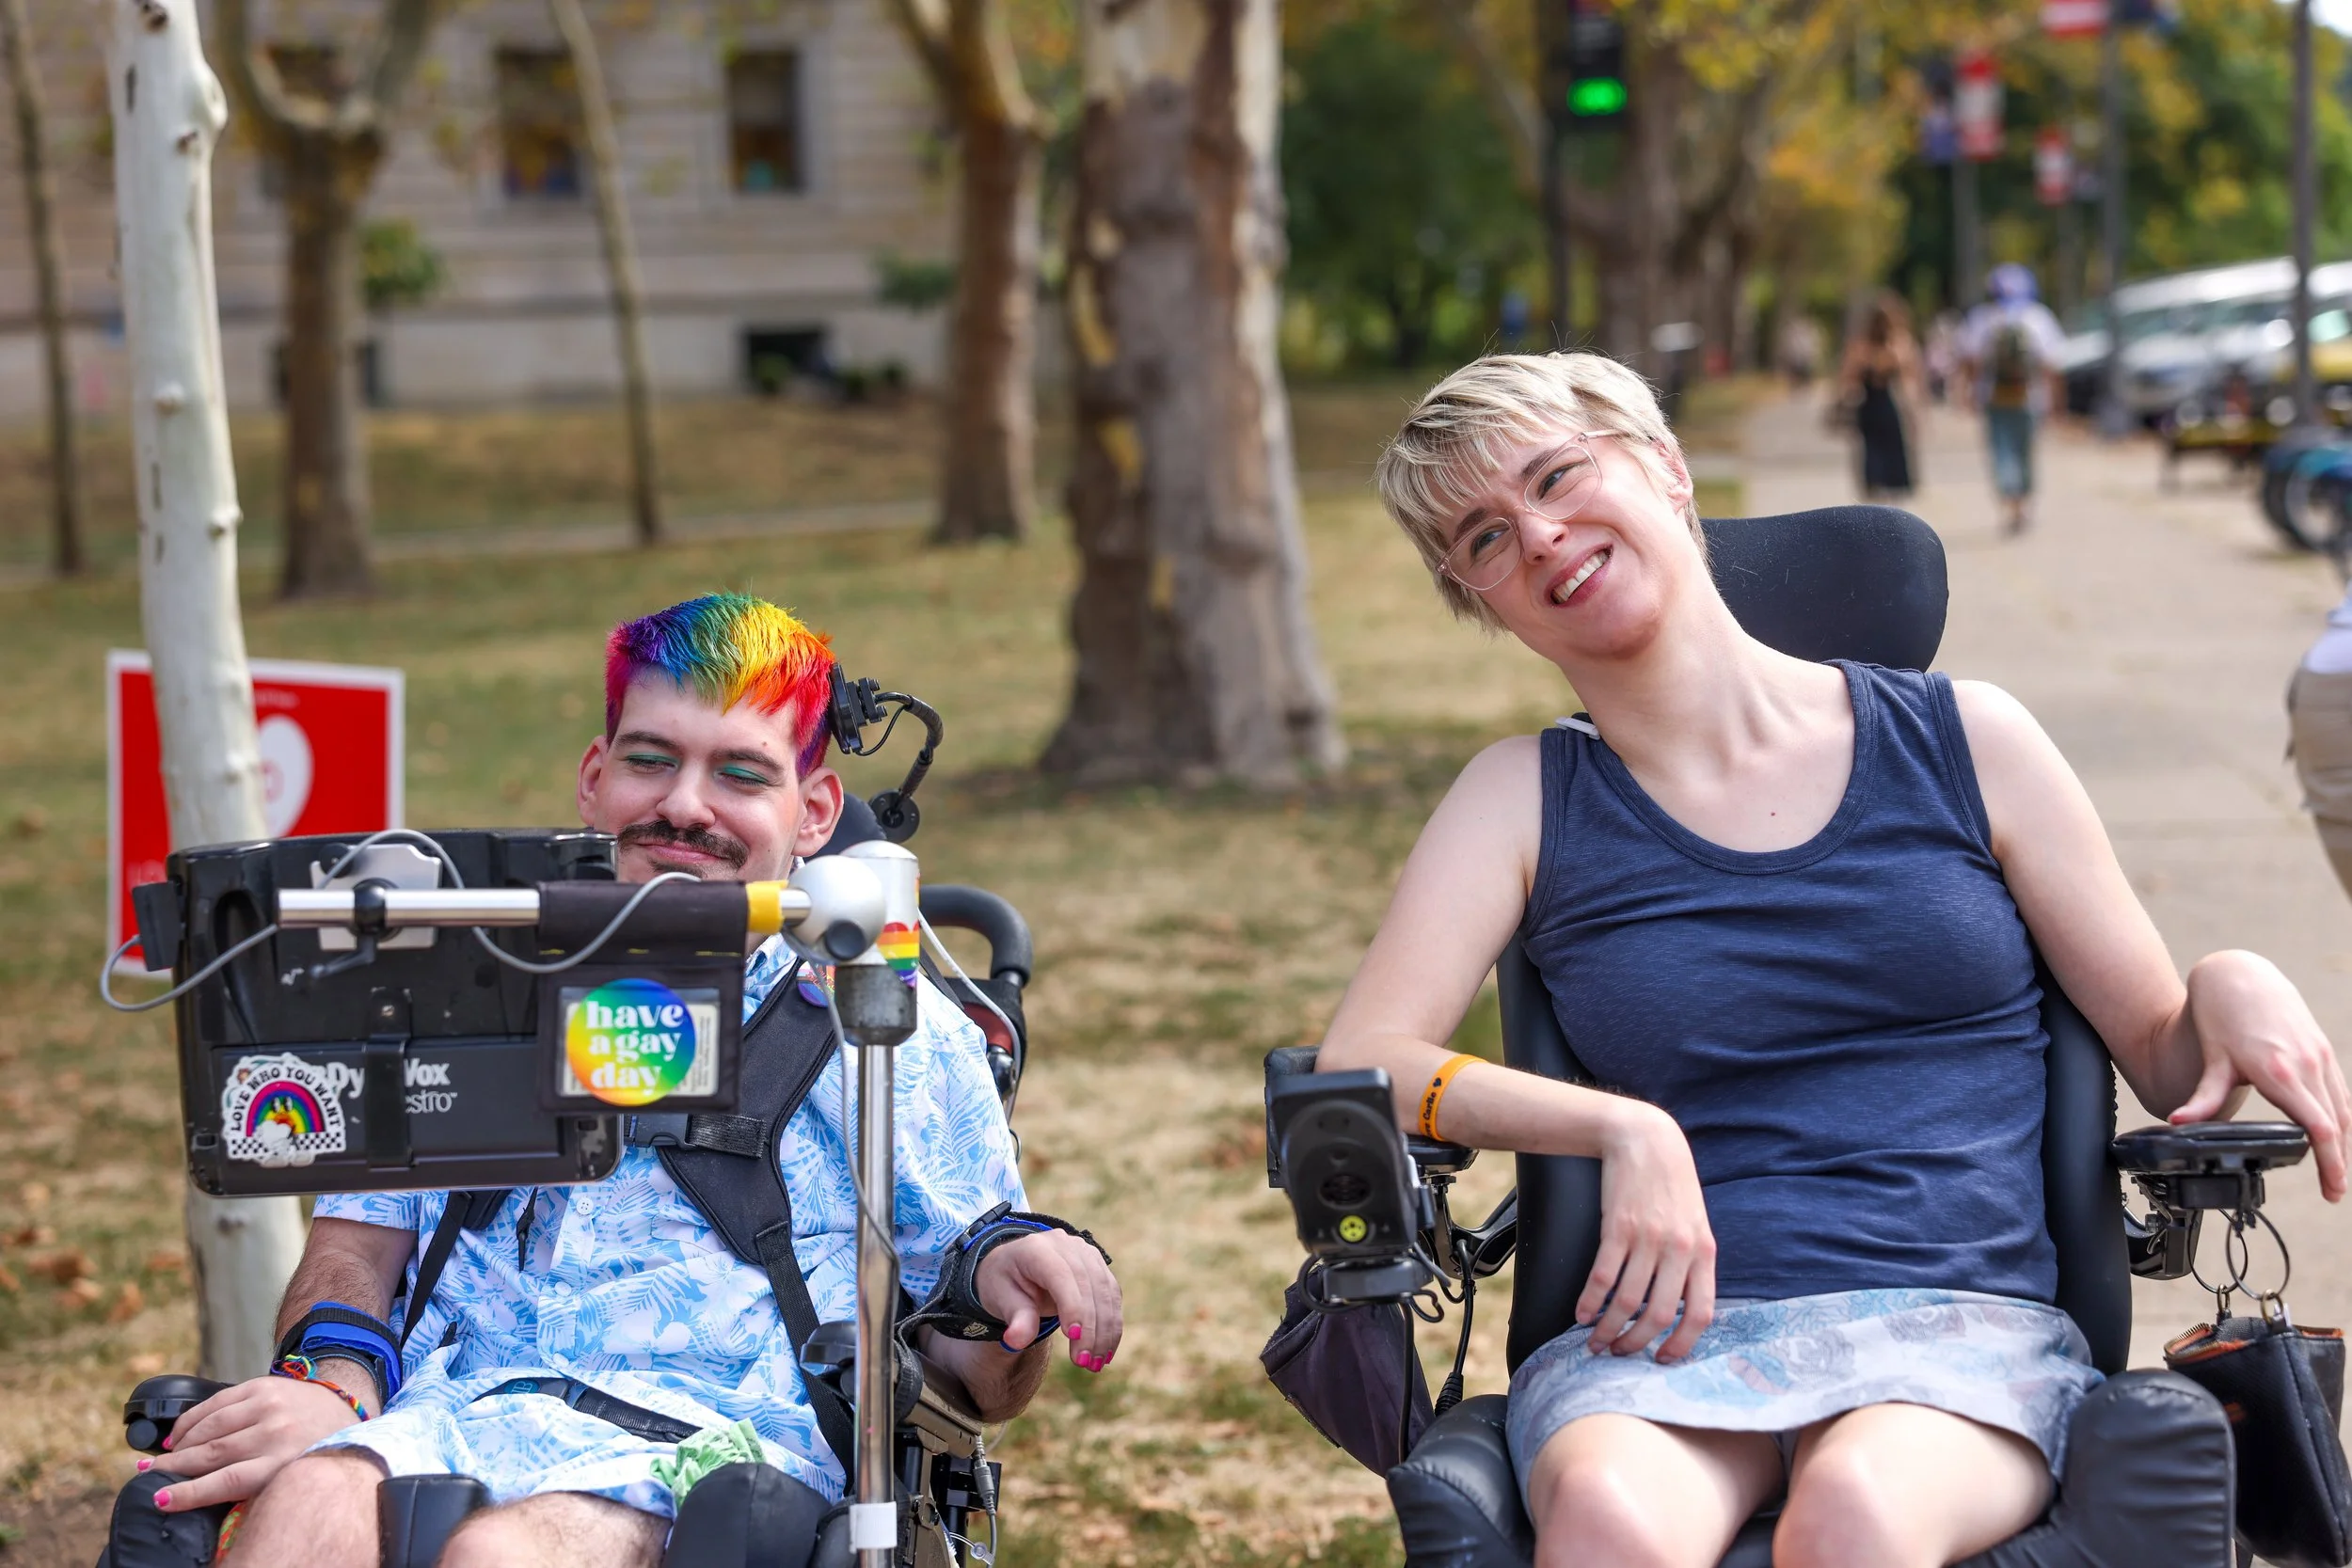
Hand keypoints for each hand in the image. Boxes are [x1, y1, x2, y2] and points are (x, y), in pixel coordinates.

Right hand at [148, 1372, 369, 1512]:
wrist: (343, 1406)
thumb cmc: (312, 1451)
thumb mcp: (290, 1476)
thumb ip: (254, 1484)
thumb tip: (202, 1494)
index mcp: (283, 1464)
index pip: (227, 1481)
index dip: (189, 1493)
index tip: (160, 1501)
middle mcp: (276, 1434)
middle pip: (212, 1454)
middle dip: (174, 1467)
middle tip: (147, 1476)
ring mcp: (269, 1406)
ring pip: (210, 1427)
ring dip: (179, 1444)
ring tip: (161, 1458)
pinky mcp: (263, 1385)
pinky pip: (217, 1403)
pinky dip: (192, 1419)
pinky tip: (179, 1433)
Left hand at [974, 1229, 1122, 1372]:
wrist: (1015, 1267)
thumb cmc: (1005, 1283)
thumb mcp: (1000, 1299)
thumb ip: (1015, 1318)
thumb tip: (1015, 1342)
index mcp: (1036, 1248)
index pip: (1061, 1275)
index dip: (1071, 1305)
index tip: (1073, 1338)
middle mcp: (1066, 1245)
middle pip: (1088, 1285)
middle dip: (1090, 1327)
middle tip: (1084, 1363)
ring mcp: (1086, 1253)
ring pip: (1106, 1292)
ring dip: (1105, 1331)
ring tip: (1095, 1364)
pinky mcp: (1099, 1267)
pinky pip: (1112, 1296)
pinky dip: (1112, 1325)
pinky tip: (1105, 1352)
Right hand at [1579, 1100, 1715, 1362]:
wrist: (1645, 1138)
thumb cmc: (1671, 1183)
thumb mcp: (1695, 1222)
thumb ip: (1692, 1260)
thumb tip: (1681, 1305)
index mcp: (1703, 1252)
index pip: (1700, 1313)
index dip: (1682, 1343)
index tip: (1663, 1359)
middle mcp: (1678, 1249)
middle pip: (1658, 1315)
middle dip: (1635, 1343)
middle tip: (1618, 1354)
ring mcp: (1648, 1238)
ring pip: (1627, 1300)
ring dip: (1608, 1329)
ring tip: (1595, 1341)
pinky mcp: (1618, 1227)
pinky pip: (1602, 1276)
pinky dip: (1590, 1301)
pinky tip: (1581, 1313)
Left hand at [2172, 950, 2351, 1200]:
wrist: (2240, 976)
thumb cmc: (2222, 1018)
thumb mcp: (2213, 1061)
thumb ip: (2203, 1098)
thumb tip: (2179, 1122)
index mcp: (2281, 1073)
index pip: (2319, 1129)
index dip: (2330, 1164)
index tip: (2332, 1191)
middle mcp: (2308, 1065)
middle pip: (2337, 1125)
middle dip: (2338, 1161)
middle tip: (2333, 1191)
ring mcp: (2320, 1055)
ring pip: (2342, 1108)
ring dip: (2342, 1140)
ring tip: (2334, 1168)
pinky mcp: (2323, 1049)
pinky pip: (2339, 1090)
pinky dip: (2339, 1115)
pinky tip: (2334, 1132)